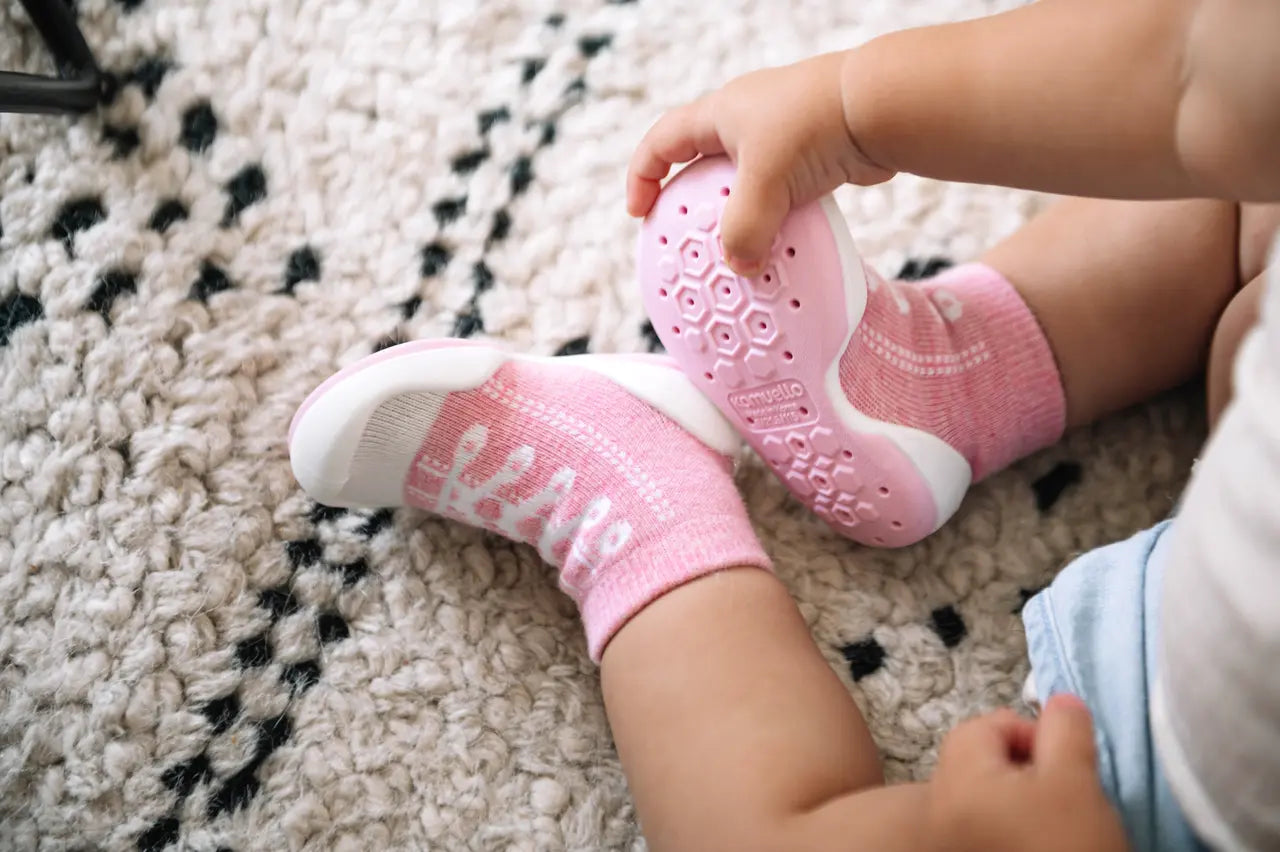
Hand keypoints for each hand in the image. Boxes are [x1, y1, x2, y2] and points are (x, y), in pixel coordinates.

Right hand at [626, 53, 893, 275]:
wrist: (879, 108)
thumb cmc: (813, 125)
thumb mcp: (764, 182)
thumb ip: (744, 231)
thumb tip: (742, 265)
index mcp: (719, 113)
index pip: (663, 142)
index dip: (644, 176)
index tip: (640, 213)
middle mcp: (745, 121)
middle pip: (702, 164)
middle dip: (691, 202)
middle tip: (685, 238)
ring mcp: (780, 137)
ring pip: (744, 183)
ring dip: (737, 216)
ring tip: (734, 249)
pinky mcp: (811, 155)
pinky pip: (780, 194)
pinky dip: (773, 219)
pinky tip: (779, 244)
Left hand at [923, 694, 1129, 851]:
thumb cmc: (1066, 847)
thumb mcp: (1076, 779)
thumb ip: (1066, 730)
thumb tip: (1060, 701)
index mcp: (958, 777)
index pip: (985, 726)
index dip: (1030, 733)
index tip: (1064, 763)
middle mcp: (942, 807)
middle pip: (983, 764)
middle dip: (1029, 769)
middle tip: (1065, 795)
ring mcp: (952, 841)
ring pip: (988, 801)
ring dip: (1025, 803)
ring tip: (1061, 826)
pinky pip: (987, 831)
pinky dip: (1016, 830)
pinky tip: (1047, 845)